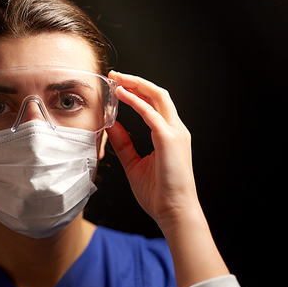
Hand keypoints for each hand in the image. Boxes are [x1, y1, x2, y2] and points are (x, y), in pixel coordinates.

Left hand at [106, 71, 199, 226]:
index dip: (137, 92)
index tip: (118, 86)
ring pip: (158, 97)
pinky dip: (136, 101)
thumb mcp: (134, 163)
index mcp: (169, 135)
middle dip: (136, 82)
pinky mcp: (169, 139)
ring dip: (136, 85)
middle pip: (158, 94)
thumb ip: (124, 144)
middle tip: (115, 75)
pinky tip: (121, 95)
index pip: (154, 104)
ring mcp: (175, 133)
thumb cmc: (158, 193)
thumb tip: (111, 127)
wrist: (174, 211)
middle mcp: (175, 129)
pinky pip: (151, 113)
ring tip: (117, 79)